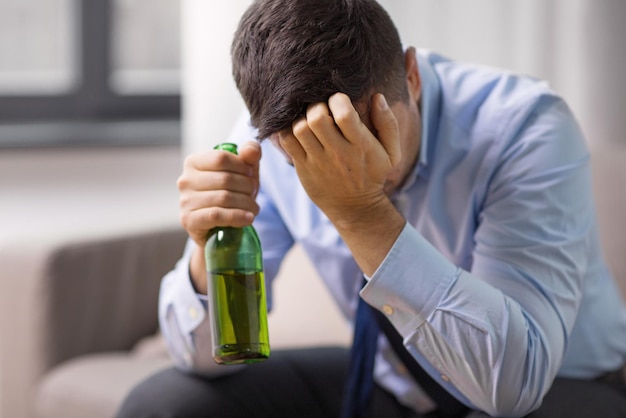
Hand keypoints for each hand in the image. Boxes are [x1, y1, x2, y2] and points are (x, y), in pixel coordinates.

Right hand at [178, 141, 260, 248]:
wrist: (220, 227)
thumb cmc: (232, 194)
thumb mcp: (244, 172)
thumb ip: (250, 155)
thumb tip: (252, 151)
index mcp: (194, 162)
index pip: (221, 158)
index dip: (242, 166)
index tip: (251, 175)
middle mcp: (185, 180)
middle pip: (225, 179)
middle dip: (247, 187)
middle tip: (254, 195)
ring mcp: (185, 201)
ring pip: (223, 198)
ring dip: (246, 203)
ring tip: (254, 208)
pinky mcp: (189, 220)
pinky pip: (217, 215)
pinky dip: (237, 217)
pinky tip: (248, 218)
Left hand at [278, 92, 400, 226]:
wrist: (355, 208)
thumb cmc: (373, 175)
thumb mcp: (391, 152)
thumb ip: (388, 123)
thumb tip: (377, 97)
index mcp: (360, 145)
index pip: (344, 113)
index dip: (338, 100)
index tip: (340, 102)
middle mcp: (338, 153)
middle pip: (317, 117)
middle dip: (317, 106)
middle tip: (322, 110)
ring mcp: (318, 161)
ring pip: (300, 128)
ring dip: (302, 118)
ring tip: (310, 121)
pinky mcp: (303, 168)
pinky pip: (287, 142)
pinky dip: (288, 130)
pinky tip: (299, 131)